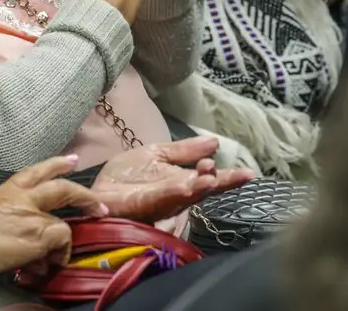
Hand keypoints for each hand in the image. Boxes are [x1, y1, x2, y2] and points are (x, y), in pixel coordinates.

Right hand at [0, 155, 108, 272]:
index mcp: (6, 190)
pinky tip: (51, 262)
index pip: (34, 172)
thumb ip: (8, 212)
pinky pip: (61, 239)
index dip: (55, 165)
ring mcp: (34, 213)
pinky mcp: (41, 231)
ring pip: (62, 221)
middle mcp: (22, 196)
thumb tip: (22, 229)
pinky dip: (60, 252)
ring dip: (63, 240)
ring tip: (59, 256)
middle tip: (98, 204)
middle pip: (60, 187)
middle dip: (82, 195)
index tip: (71, 160)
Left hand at [91, 137, 255, 222]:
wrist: (98, 188)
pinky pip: (160, 199)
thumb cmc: (127, 176)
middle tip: (239, 174)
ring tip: (213, 178)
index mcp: (182, 180)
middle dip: (218, 182)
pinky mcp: (142, 205)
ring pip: (185, 196)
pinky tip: (185, 186)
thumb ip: (184, 150)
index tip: (248, 173)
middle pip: (202, 189)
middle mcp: (176, 194)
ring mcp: (160, 202)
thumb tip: (215, 142)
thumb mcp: (157, 154)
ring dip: (199, 187)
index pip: (209, 179)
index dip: (227, 177)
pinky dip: (174, 193)